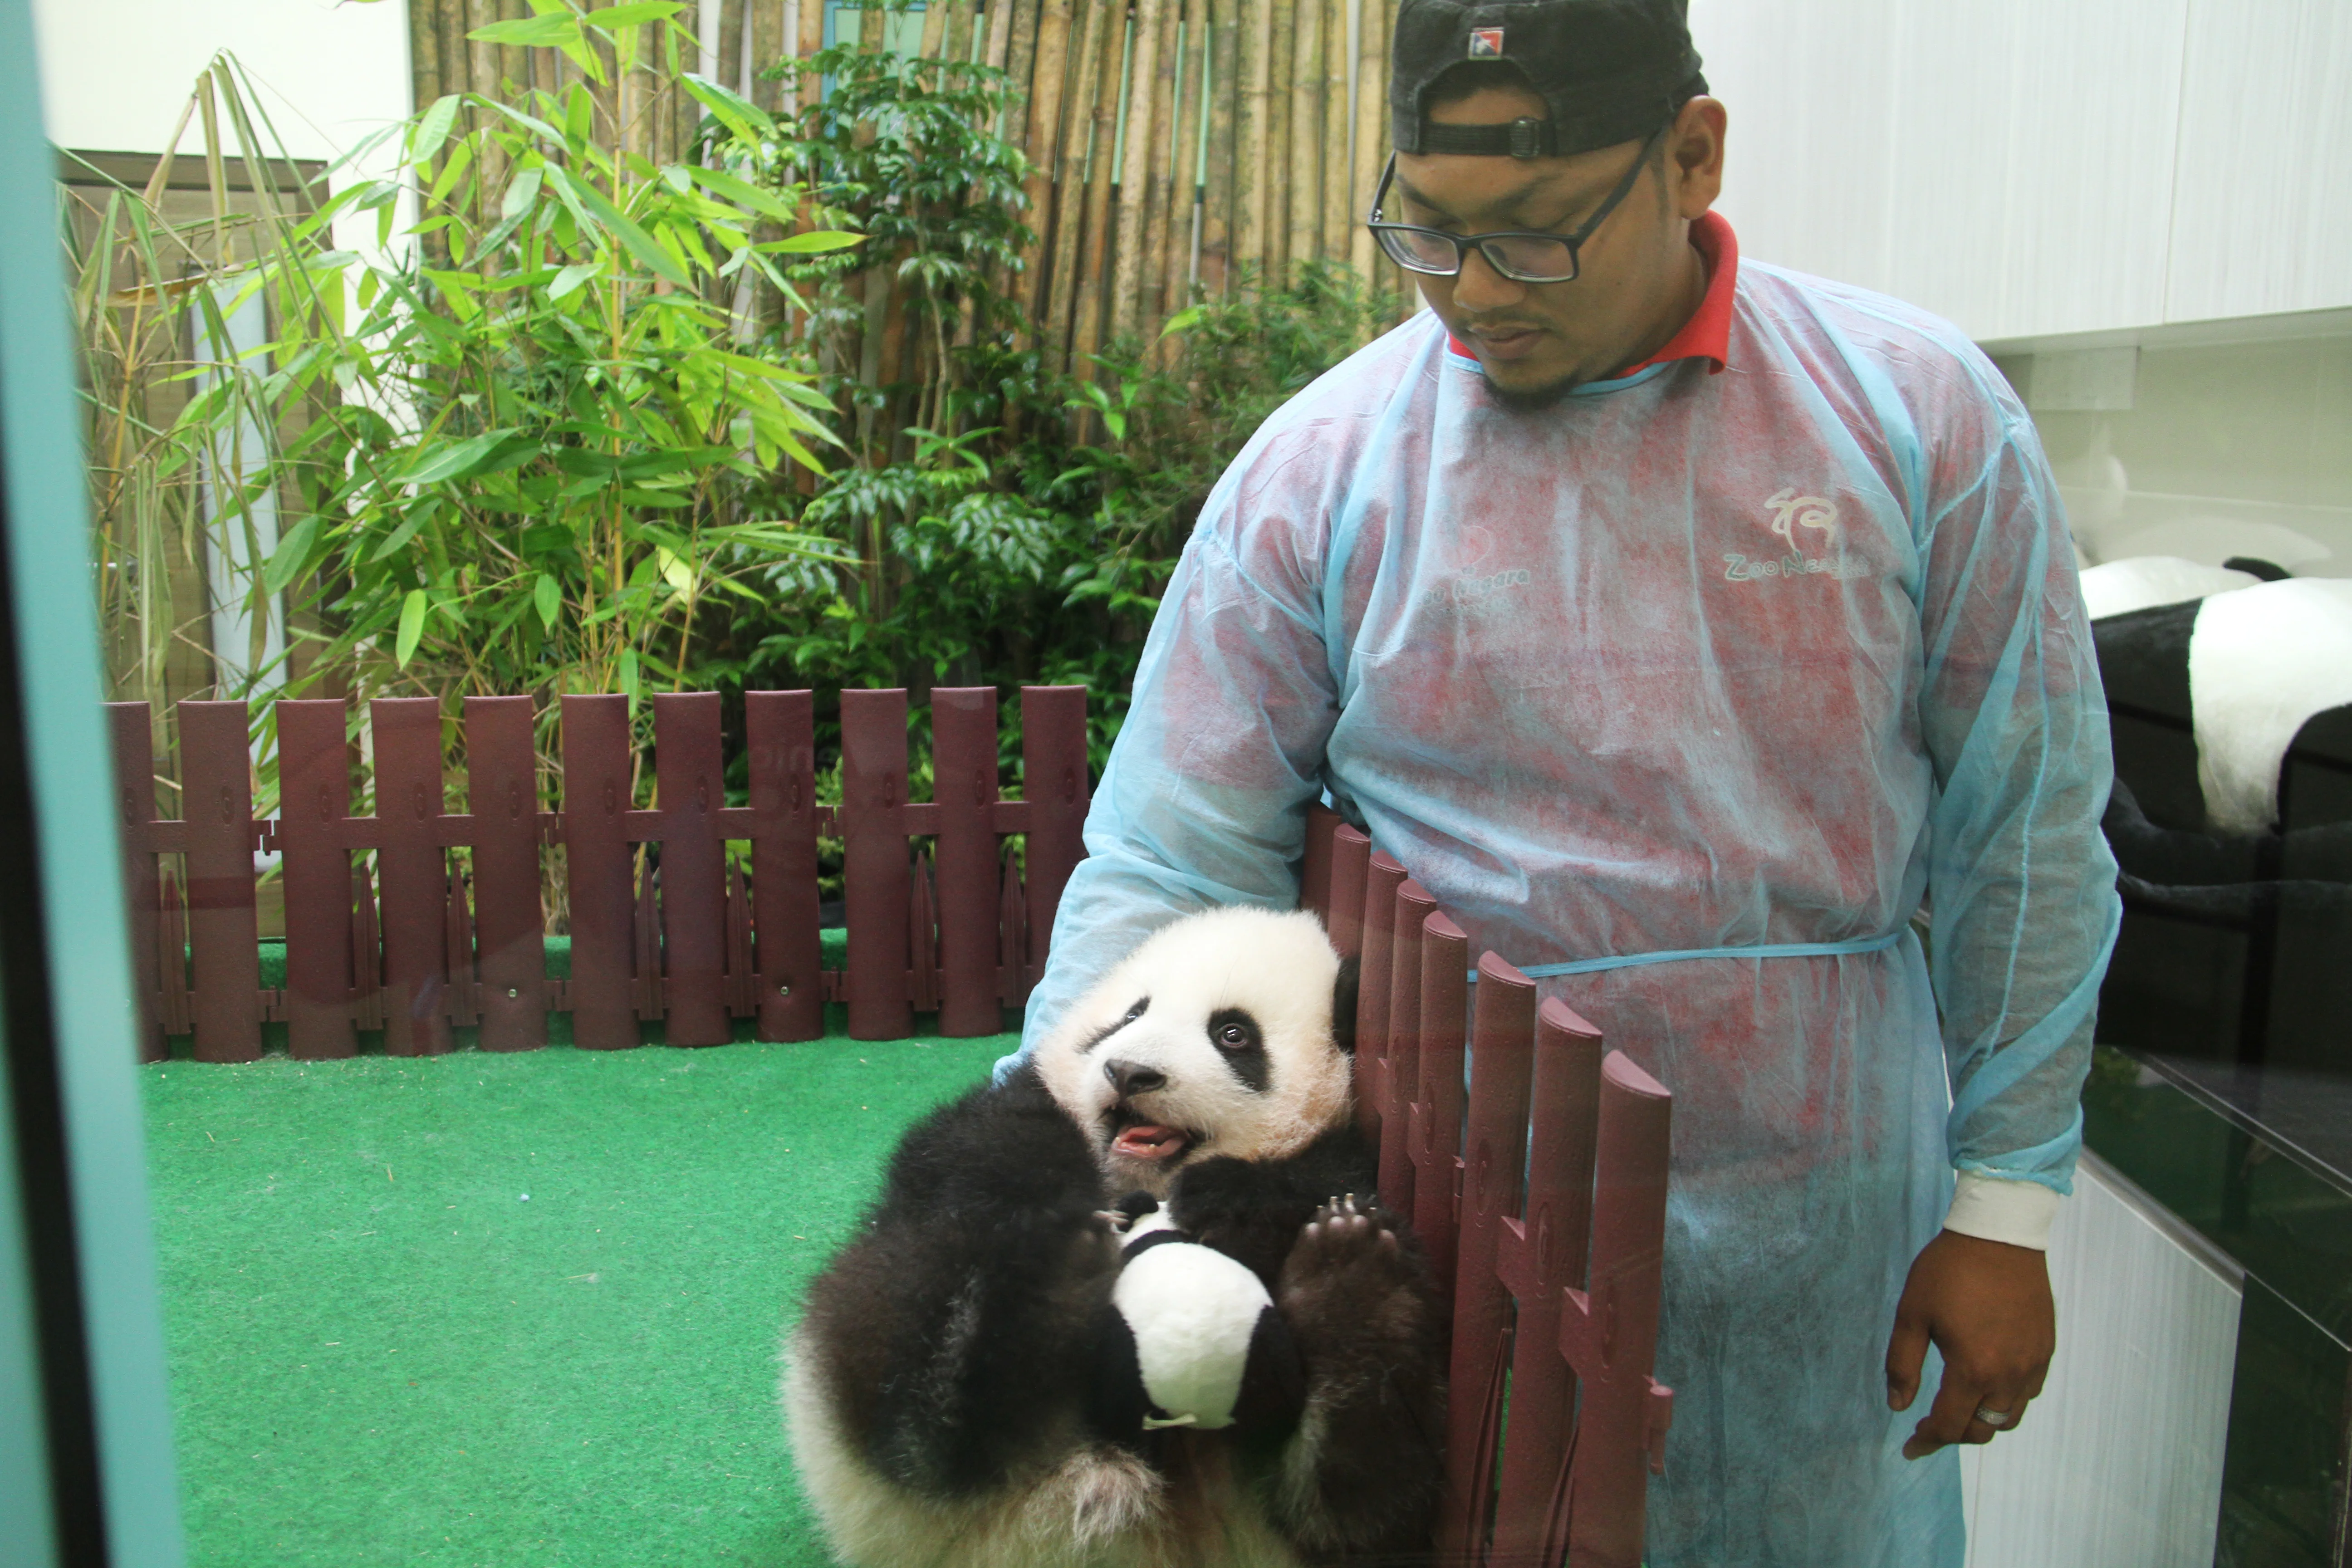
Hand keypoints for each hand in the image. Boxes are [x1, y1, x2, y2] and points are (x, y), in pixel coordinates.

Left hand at [1884, 1229, 2052, 1458]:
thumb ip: (1903, 1364)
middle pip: (1982, 1429)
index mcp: (1973, 1369)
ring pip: (2009, 1416)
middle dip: (1953, 1434)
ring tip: (1958, 1409)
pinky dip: (2007, 1400)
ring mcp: (2032, 1363)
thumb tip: (1898, 1406)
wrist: (1998, 1234)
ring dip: (1982, 1421)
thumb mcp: (1912, 1313)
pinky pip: (2029, 1392)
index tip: (1910, 1448)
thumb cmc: (1949, 1270)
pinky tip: (1988, 1384)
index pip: (1949, 1426)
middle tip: (1930, 1427)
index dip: (1927, 1442)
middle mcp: (2009, 1375)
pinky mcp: (2045, 1348)